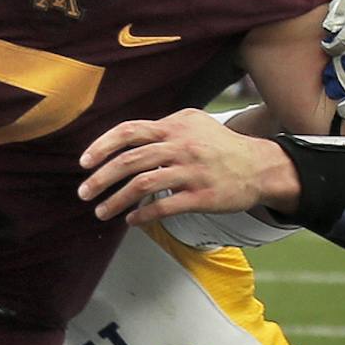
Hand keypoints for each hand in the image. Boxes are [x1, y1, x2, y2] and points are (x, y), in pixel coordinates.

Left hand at [79, 108, 294, 224]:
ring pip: (142, 185)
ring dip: (116, 201)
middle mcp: (181, 146)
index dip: (102, 146)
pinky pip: (164, 207)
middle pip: (130, 161)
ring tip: (101, 212)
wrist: (260, 167)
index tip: (84, 163)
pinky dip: (142, 215)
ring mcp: (191, 172)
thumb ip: (162, 128)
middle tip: (83, 193)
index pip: (129, 131)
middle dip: (100, 178)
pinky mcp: (202, 197)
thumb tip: (126, 139)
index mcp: (174, 127)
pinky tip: (131, 220)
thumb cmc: (221, 147)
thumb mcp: (194, 124)